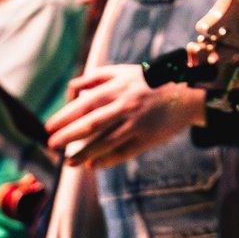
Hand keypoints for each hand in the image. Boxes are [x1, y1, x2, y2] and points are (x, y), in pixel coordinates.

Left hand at [46, 64, 203, 168]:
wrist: (189, 93)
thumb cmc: (153, 81)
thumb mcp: (126, 71)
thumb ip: (97, 77)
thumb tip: (72, 89)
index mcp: (119, 88)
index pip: (85, 104)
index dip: (65, 116)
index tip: (49, 127)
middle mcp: (127, 105)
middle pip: (92, 123)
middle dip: (68, 135)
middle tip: (51, 145)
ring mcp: (138, 123)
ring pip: (106, 141)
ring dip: (85, 153)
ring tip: (68, 162)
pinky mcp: (149, 137)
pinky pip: (125, 151)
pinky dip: (109, 159)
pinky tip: (94, 165)